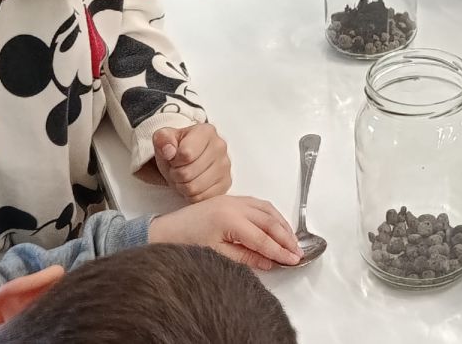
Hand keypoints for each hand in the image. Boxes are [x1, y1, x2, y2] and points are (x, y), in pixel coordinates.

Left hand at [149, 195, 301, 270]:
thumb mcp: (216, 256)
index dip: (280, 250)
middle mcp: (235, 205)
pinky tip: (277, 224)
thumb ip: (245, 257)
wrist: (164, 232)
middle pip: (269, 221)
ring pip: (267, 209)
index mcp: (230, 220)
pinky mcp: (230, 199)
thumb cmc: (184, 244)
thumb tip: (269, 261)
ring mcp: (233, 200)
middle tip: (297, 251)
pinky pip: (258, 204)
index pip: (263, 238)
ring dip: (282, 223)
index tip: (293, 260)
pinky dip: (271, 214)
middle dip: (286, 237)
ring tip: (292, 239)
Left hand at [153, 123, 231, 202]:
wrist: (187, 159)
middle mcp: (220, 147)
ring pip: (194, 188)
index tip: (174, 158)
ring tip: (184, 177)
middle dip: (176, 175)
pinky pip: (202, 198)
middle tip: (177, 169)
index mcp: (206, 132)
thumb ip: (163, 139)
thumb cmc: (177, 148)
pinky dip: (193, 195)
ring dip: (183, 186)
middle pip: (188, 173)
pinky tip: (193, 183)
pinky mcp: (226, 183)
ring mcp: (225, 166)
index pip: (186, 154)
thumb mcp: (164, 139)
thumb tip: (169, 151)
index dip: (174, 161)